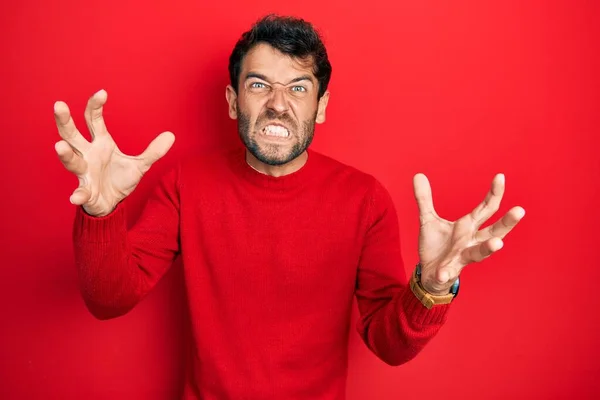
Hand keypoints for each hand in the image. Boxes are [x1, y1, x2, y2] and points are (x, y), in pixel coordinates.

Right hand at [54, 89, 174, 216]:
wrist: (112, 204)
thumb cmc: (119, 179)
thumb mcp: (140, 165)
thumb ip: (153, 151)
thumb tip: (171, 135)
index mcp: (100, 143)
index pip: (93, 119)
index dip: (95, 106)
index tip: (102, 93)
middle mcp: (88, 154)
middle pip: (71, 134)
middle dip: (65, 120)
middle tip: (59, 105)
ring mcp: (84, 172)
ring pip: (72, 161)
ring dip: (66, 154)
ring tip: (60, 146)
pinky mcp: (86, 191)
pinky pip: (81, 192)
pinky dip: (78, 195)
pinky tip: (76, 197)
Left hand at [412, 173, 524, 294]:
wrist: (429, 273)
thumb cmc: (436, 246)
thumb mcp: (428, 220)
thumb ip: (424, 199)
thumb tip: (418, 175)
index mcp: (468, 226)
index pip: (486, 208)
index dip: (494, 193)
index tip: (500, 176)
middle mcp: (470, 241)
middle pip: (494, 231)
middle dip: (507, 222)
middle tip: (520, 210)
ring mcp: (461, 257)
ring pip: (479, 253)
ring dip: (488, 248)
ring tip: (497, 243)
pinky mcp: (448, 271)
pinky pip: (448, 272)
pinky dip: (446, 273)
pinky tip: (443, 273)